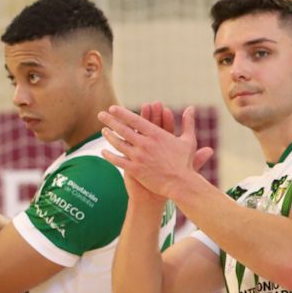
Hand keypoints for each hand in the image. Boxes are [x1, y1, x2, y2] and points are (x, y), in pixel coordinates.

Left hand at [98, 103, 214, 201]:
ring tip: (103, 131)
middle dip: (110, 120)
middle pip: (123, 129)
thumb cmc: (185, 163)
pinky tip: (103, 152)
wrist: (181, 184)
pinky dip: (109, 156)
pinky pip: (118, 161)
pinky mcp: (135, 170)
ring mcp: (138, 157)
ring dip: (109, 136)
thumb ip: (188, 123)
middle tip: (101, 115)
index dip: (122, 113)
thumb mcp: (189, 140)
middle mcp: (145, 144)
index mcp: (156, 134)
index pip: (135, 120)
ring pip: (119, 144)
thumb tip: (191, 108)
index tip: (113, 108)